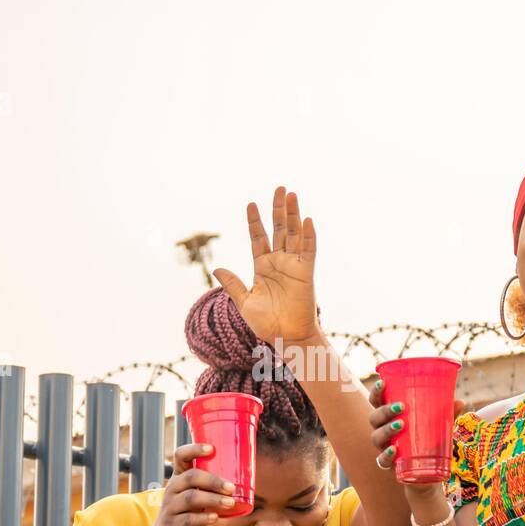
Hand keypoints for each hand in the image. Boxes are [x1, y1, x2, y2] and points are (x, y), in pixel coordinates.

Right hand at [147, 442, 236, 525]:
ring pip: (191, 498)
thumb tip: (245, 478)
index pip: (180, 456)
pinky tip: (215, 517)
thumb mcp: (194, 495)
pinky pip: (187, 519)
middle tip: (232, 488)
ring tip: (230, 503)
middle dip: (213, 481)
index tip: (211, 449)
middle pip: (190, 477)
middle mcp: (172, 488)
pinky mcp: (172, 525)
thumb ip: (210, 487)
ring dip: (213, 499)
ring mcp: (170, 507)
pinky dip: (203, 518)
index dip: (194, 449)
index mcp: (178, 477)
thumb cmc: (187, 512)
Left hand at [213, 186, 320, 346]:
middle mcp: (278, 262)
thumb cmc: (266, 323)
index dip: (254, 221)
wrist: (285, 337)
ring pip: (294, 234)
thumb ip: (232, 284)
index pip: (258, 237)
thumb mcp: (244, 302)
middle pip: (279, 229)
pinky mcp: (306, 273)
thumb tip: (216, 268)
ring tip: (291, 194)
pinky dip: (308, 236)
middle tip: (279, 188)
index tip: (251, 204)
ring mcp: (293, 265)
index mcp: (262, 267)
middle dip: (278, 209)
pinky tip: (306, 219)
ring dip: (293, 214)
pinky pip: (308, 251)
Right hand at [367, 377, 465, 497]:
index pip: (377, 401)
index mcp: (391, 417)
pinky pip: (382, 460)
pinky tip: (395, 450)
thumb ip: (447, 414)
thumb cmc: (429, 443)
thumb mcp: (439, 427)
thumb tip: (460, 401)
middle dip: (385, 411)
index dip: (376, 392)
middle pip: (374, 418)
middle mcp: (383, 431)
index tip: (383, 382)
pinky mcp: (389, 465)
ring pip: (376, 437)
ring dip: (386, 429)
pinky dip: (386, 454)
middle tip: (401, 406)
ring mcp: (384, 448)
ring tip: (401, 424)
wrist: (427, 474)